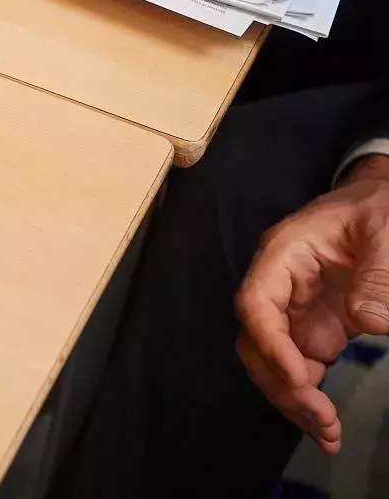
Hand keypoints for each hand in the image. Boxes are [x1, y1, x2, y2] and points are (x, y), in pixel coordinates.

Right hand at [234, 155, 388, 453]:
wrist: (380, 198)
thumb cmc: (376, 204)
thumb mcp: (384, 228)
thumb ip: (379, 272)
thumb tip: (373, 322)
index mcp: (284, 255)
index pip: (256, 303)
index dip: (270, 344)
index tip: (301, 379)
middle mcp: (281, 285)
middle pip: (257, 341)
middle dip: (281, 384)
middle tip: (320, 419)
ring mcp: (297, 309)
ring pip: (273, 361)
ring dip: (292, 399)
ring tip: (327, 433)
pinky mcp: (317, 325)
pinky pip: (301, 366)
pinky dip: (309, 396)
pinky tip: (326, 424)